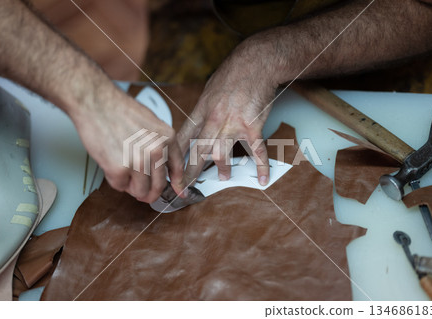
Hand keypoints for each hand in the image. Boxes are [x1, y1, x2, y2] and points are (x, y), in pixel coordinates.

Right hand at [70, 87, 185, 202]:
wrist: (95, 102)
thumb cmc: (119, 110)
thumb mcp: (152, 123)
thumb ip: (160, 145)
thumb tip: (164, 167)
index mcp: (167, 138)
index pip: (178, 169)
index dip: (177, 184)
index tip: (178, 193)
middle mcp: (157, 151)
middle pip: (159, 185)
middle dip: (150, 192)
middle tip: (143, 193)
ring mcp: (139, 161)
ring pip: (140, 191)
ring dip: (131, 186)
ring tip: (122, 170)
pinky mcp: (119, 169)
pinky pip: (120, 186)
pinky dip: (115, 180)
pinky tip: (111, 164)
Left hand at [177, 39, 278, 185]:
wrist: (254, 63)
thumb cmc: (231, 76)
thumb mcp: (207, 93)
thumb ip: (202, 114)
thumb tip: (196, 130)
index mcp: (200, 113)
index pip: (181, 142)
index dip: (173, 161)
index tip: (170, 176)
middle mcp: (213, 121)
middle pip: (197, 153)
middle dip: (189, 175)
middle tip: (185, 190)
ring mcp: (232, 125)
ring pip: (221, 155)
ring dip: (222, 169)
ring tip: (223, 177)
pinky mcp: (252, 126)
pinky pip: (256, 151)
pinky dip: (261, 166)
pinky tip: (262, 178)